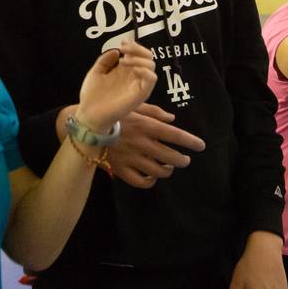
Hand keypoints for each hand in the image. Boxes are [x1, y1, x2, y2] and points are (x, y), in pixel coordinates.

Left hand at [75, 39, 156, 132]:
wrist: (89, 113)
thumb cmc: (92, 95)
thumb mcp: (96, 72)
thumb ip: (105, 61)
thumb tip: (117, 51)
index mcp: (125, 71)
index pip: (138, 54)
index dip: (134, 46)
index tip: (123, 43)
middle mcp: (134, 77)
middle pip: (147, 57)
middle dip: (138, 49)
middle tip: (124, 50)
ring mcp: (138, 85)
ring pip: (151, 66)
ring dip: (140, 59)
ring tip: (124, 61)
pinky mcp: (141, 94)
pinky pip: (151, 79)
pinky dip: (145, 70)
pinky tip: (133, 69)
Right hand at [88, 103, 205, 187]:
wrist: (85, 126)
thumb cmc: (113, 114)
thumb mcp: (134, 106)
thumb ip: (155, 112)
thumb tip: (172, 119)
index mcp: (146, 125)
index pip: (176, 135)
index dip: (191, 142)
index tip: (201, 146)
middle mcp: (141, 143)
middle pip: (170, 157)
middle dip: (182, 160)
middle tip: (185, 160)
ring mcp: (130, 157)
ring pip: (158, 171)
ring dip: (168, 171)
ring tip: (168, 167)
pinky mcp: (120, 169)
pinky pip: (140, 182)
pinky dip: (150, 181)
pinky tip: (152, 177)